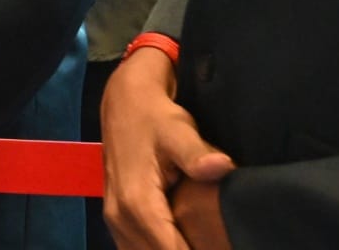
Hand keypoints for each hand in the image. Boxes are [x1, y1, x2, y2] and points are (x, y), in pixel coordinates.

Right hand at [102, 49, 235, 249]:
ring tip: (203, 243)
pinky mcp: (117, 219)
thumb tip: (223, 167)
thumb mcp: (178, 129)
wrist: (125, 103)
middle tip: (220, 245)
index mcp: (137, 203)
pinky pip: (136, 249)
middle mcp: (121, 217)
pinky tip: (183, 244)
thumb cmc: (155, 117)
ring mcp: (116, 220)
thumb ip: (197, 154)